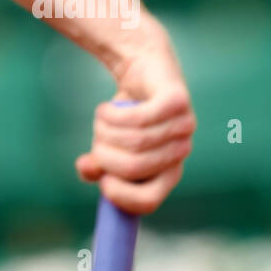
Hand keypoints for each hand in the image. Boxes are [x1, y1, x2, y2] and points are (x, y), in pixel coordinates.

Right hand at [75, 26, 195, 212]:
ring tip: (100, 121)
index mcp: (168, 173)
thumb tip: (87, 169)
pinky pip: (139, 118)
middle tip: (96, 143)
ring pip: (134, 141)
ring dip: (105, 131)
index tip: (102, 182)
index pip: (148, 201)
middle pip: (134, 168)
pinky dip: (112, 115)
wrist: (140, 69)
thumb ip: (97, 166)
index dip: (120, 196)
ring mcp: (183, 126)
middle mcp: (180, 153)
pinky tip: (105, 109)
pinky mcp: (177, 102)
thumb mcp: (107, 146)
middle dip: (105, 157)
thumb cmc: (125, 117)